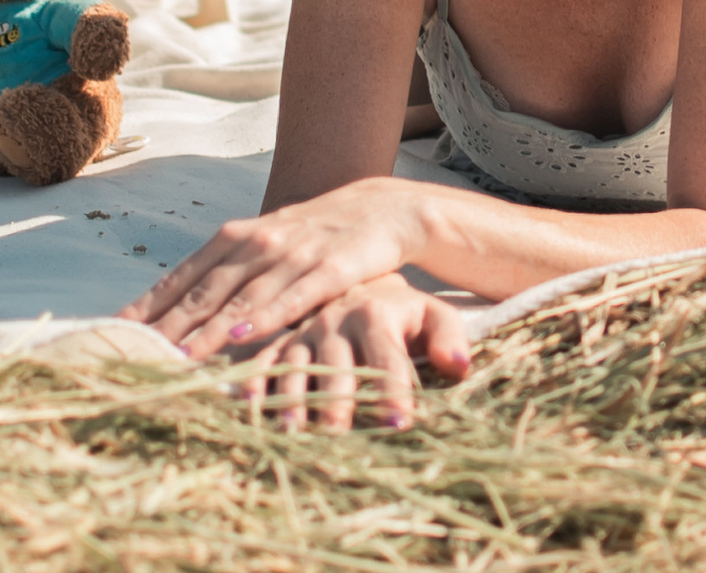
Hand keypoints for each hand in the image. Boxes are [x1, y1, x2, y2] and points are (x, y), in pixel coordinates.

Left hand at [119, 176, 429, 358]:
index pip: (182, 277)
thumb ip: (229, 273)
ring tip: (175, 359)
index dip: (148, 306)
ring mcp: (294, 254)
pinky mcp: (331, 269)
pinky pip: (292, 298)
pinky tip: (239, 336)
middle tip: (131, 356)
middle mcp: (258, 242)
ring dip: (205, 331)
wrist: (384, 209)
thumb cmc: (318, 235)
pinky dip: (263, 317)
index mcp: (237, 236)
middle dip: (165, 326)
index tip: (112, 333)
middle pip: (202, 290)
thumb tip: (181, 311)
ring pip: (240, 298)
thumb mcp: (269, 246)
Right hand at [244, 274, 471, 431]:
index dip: (394, 389)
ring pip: (294, 365)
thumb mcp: (433, 313)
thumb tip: (459, 366)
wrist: (360, 270)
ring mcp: (304, 329)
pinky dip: (253, 383)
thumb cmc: (402, 310)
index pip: (387, 355)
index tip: (400, 422)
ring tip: (293, 432)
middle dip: (338, 401)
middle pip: (337, 365)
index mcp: (375, 312)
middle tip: (338, 435)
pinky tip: (246, 407)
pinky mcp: (281, 338)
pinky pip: (262, 360)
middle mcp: (335, 319)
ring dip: (293, 398)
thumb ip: (450, 336)